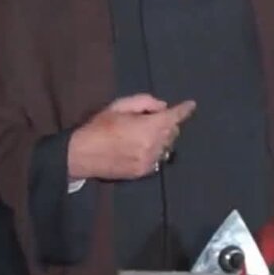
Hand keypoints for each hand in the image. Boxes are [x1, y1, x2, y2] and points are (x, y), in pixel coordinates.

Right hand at [66, 94, 196, 180]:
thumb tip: (161, 107)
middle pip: (172, 132)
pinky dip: (155, 150)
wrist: (82, 155)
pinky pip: (157, 159)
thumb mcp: (119, 106)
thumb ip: (144, 102)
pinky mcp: (143, 172)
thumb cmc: (99, 127)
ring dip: (162, 138)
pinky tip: (142, 146)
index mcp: (149, 127)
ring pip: (166, 146)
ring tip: (145, 133)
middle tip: (153, 118)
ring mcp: (149, 161)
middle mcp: (154, 145)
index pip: (174, 117)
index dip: (184, 110)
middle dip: (168, 123)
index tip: (191, 105)